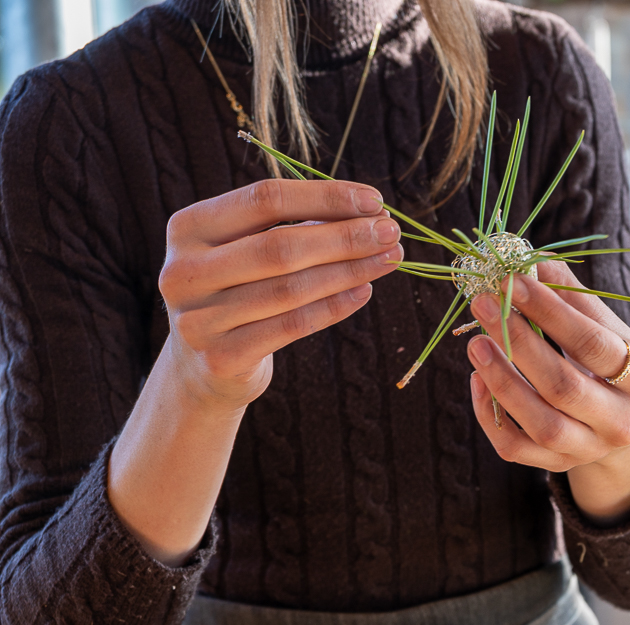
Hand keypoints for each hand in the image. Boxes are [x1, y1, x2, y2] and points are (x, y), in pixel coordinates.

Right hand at [158, 179, 401, 411]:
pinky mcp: (221, 358)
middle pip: (279, 246)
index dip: (324, 197)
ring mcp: (197, 319)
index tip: (374, 201)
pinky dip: (334, 307)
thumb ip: (295, 226)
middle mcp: (183, 272)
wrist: (201, 366)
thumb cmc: (237, 291)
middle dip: (345, 236)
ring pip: (290, 289)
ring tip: (389, 259)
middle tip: (390, 232)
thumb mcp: (247, 250)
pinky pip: (292, 326)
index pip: (264, 199)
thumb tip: (368, 213)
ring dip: (349, 270)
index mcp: (188, 228)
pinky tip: (365, 291)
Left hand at [466, 260, 629, 521]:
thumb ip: (572, 296)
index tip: (514, 281)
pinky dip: (490, 413)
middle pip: (564, 385)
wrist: (621, 422)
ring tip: (475, 342)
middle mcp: (623, 422)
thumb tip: (531, 261)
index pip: (594, 344)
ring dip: (502, 379)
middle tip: (484, 304)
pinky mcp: (558, 465)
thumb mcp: (607, 328)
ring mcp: (590, 449)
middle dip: (519, 342)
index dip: (551, 312)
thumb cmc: (610, 363)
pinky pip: (515, 447)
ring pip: (539, 422)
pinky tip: (478, 379)